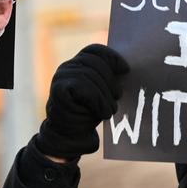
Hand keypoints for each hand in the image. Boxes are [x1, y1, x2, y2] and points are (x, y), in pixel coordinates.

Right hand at [36, 44, 128, 159]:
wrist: (70, 137)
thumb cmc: (89, 113)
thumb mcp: (102, 92)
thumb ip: (107, 78)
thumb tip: (126, 69)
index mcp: (78, 64)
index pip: (95, 50)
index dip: (111, 57)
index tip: (126, 69)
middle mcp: (67, 67)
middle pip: (95, 63)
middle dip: (110, 81)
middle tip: (117, 96)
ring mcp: (61, 76)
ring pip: (91, 76)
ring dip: (105, 97)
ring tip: (109, 110)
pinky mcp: (59, 89)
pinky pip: (86, 89)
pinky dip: (98, 102)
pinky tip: (101, 113)